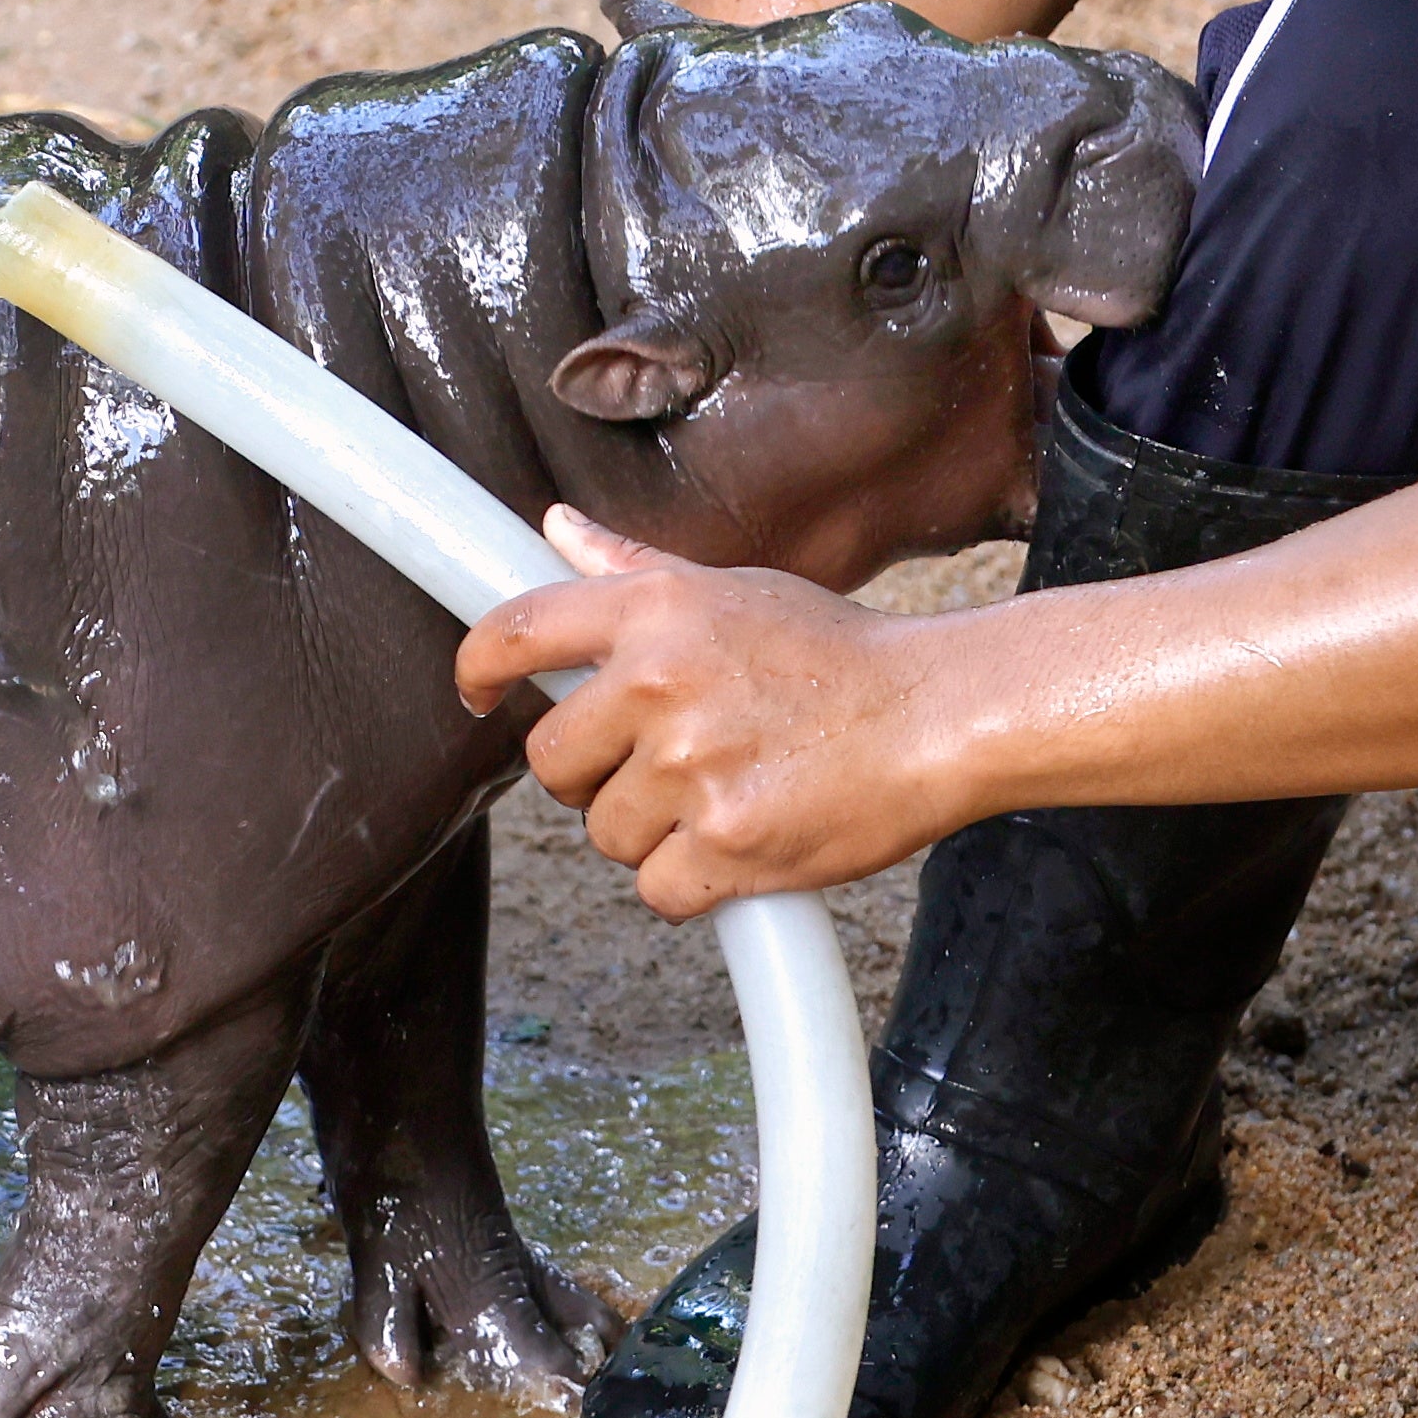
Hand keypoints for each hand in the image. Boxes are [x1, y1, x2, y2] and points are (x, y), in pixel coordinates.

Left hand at [456, 512, 981, 918]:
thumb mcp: (734, 590)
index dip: (477, 669)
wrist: (941, 715)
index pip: (516, 633)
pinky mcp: (726, 845)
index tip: (475, 693)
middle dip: (593, 774)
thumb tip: (554, 529)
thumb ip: (634, 568)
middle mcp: (660, 684)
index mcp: (656, 612)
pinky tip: (744, 841)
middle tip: (664, 763)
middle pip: (551, 761)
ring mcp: (691, 769)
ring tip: (726, 793)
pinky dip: (694, 881)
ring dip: (652, 831)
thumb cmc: (841, 654)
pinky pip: (657, 887)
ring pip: (605, 832)